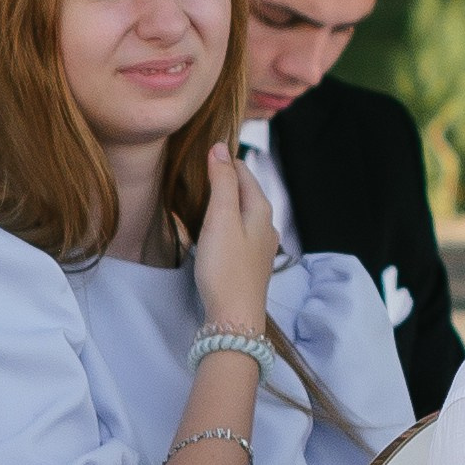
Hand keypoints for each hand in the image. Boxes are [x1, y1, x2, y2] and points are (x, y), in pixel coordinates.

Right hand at [191, 146, 277, 343]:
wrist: (235, 317)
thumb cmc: (225, 267)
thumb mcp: (221, 219)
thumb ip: (222, 182)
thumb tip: (219, 147)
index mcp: (261, 208)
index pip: (242, 171)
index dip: (222, 161)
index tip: (199, 156)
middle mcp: (267, 224)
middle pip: (244, 192)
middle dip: (224, 181)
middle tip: (197, 175)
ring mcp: (261, 245)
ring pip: (242, 213)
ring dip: (224, 203)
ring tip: (201, 200)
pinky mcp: (251, 263)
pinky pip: (239, 232)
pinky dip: (226, 223)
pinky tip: (214, 232)